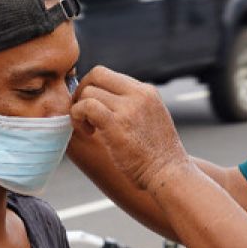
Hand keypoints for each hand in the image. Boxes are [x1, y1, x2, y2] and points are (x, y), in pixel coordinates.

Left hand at [71, 67, 191, 191]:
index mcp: (147, 91)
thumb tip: (104, 101)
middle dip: (83, 92)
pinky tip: (88, 132)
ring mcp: (128, 108)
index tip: (94, 107)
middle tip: (84, 114)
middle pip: (96, 75)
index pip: (109, 75)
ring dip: (80, 109)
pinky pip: (86, 106)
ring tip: (89, 129)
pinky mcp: (116, 124)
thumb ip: (132, 105)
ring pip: (88, 92)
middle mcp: (138, 94)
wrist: (168, 172)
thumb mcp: (152, 118)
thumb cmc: (158, 155)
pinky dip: (78, 116)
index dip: (94, 88)